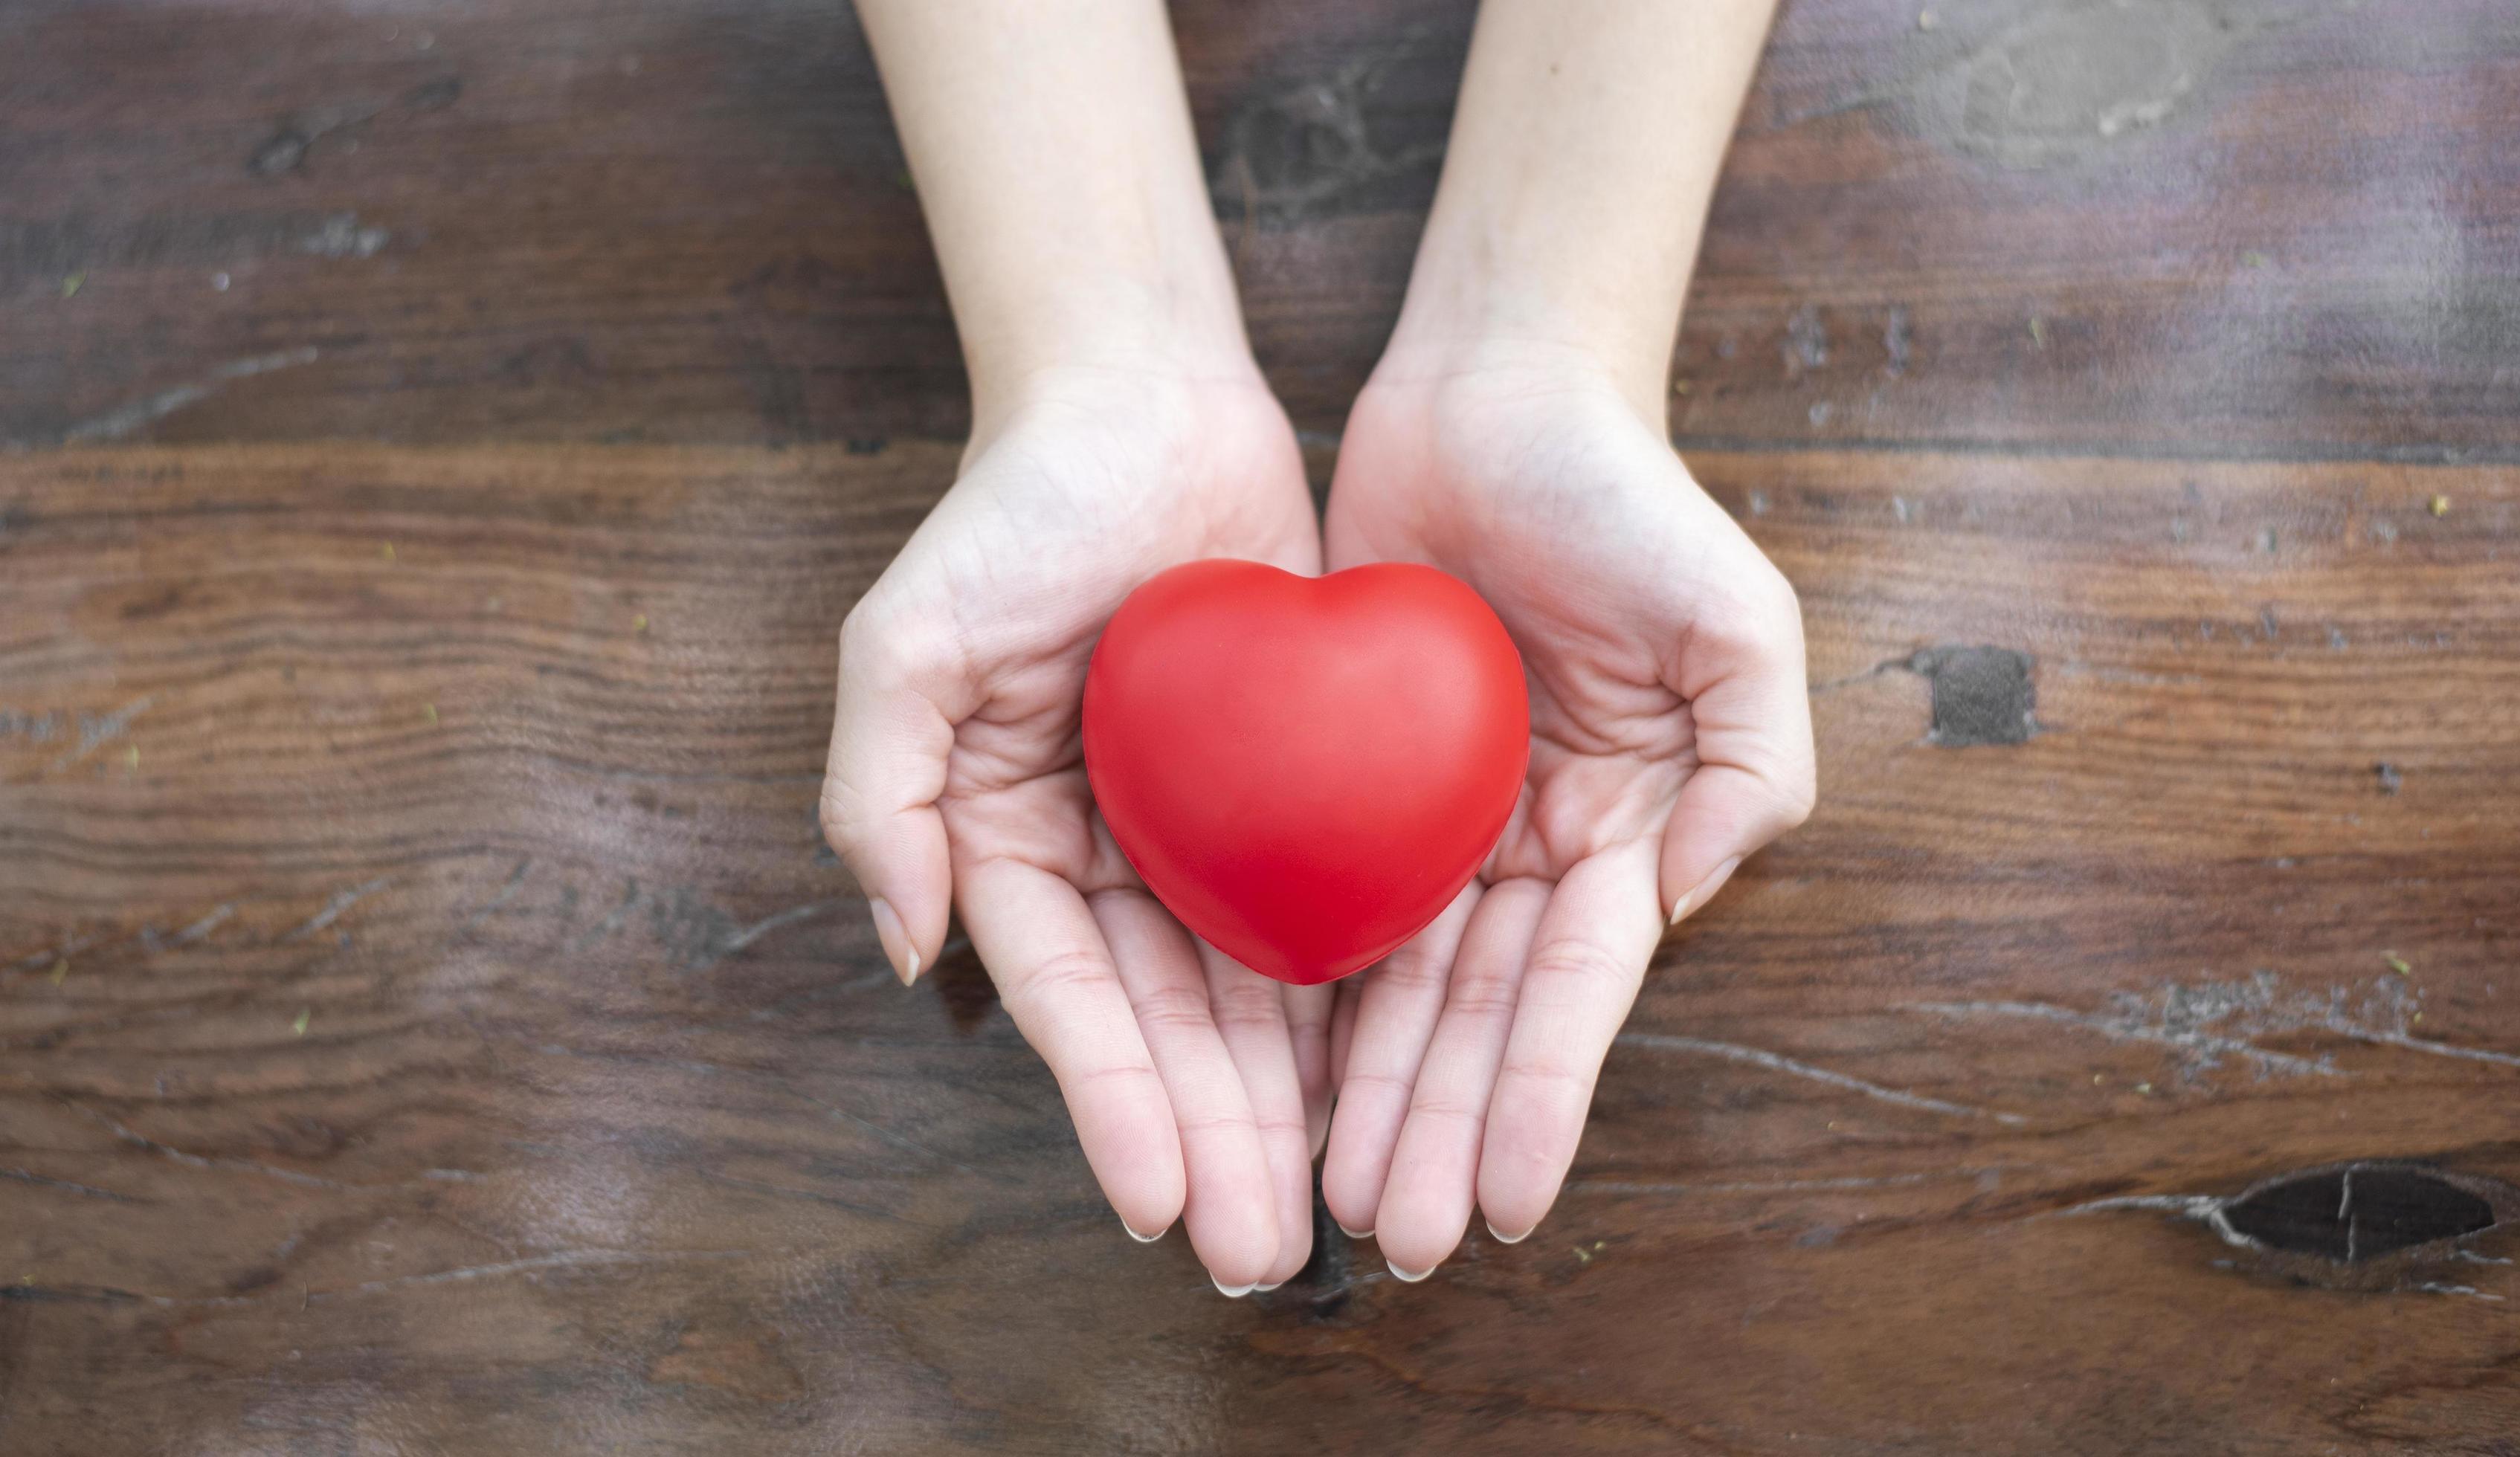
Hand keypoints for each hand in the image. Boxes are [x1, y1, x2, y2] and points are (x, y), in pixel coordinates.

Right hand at [822, 363, 1334, 1292]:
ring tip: (1326, 1215)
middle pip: (1163, 1027)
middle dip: (1209, 1143)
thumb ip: (880, 787)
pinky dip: (1346, 1003)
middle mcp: (1104, 857)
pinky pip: (1323, 911)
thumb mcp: (905, 634)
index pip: (1065, 997)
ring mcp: (1199, 833)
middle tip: (1261, 1252)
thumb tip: (904, 942)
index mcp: (1007, 840)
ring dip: (1278, 1110)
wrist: (1145, 399)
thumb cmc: (1015, 507)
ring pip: (1248, 997)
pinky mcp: (1292, 791)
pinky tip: (1383, 1089)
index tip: (1159, 1200)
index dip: (1109, 1102)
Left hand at [1317, 343, 1816, 1276]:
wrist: (1497, 391)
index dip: (1540, 1096)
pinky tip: (1269, 1081)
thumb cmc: (1629, 495)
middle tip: (1397, 1241)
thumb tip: (1680, 895)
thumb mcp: (1740, 619)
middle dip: (1442, 1131)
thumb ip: (1751, 762)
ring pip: (1395, 990)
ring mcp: (1438, 821)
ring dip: (1370, 1100)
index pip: (1575, 989)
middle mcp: (1532, 846)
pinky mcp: (1348, 779)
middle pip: (1477, 1017)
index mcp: (1627, 827)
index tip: (1507, 1204)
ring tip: (1331, 1204)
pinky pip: (1318, 903)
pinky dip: (1300, 997)